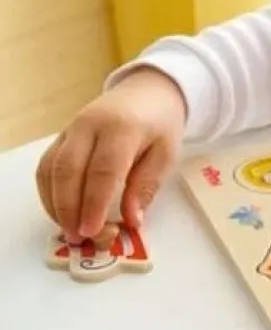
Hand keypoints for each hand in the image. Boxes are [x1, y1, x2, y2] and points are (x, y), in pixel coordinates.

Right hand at [36, 68, 187, 242]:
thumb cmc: (159, 125)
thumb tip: (131, 221)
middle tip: (78, 238)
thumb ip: (146, 186)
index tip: (92, 231)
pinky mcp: (61, 136)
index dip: (94, 204)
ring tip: (69, 230)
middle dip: (69, 209)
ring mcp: (71, 129)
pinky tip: (62, 212)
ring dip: (55, 204)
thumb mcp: (165, 154)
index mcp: (121, 128)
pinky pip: (47, 166)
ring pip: (50, 169)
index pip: (102, 170)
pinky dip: (50, 193)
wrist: (147, 91)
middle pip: (68, 170)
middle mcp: (89, 125)